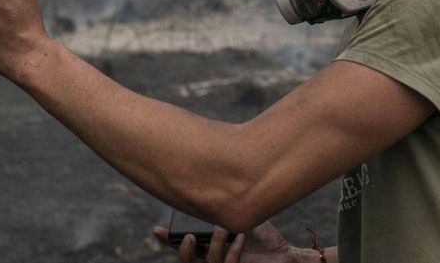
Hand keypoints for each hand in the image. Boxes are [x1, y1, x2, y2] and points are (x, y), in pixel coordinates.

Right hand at [152, 221, 304, 261]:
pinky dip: (233, 250)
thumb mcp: (246, 216)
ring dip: (214, 245)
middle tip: (189, 236)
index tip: (157, 230)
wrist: (283, 255)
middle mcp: (214, 256)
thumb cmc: (263, 236)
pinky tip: (241, 238)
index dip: (170, 239)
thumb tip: (220, 184)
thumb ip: (232, 207)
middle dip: (184, 249)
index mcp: (211, 243)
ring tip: (222, 230)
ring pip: (209, 262)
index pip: (185, 242)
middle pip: (190, 259)